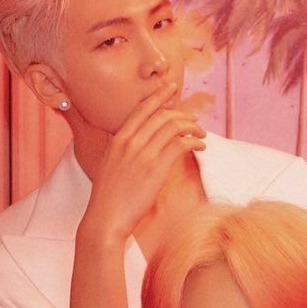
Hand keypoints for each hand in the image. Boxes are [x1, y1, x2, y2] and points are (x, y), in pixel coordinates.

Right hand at [76, 83, 204, 248]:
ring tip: (201, 135)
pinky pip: (181, 145)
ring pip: (174, 127)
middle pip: (162, 115)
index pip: (141, 110)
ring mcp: (143, 154)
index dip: (158, 96)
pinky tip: (200, 148)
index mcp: (118, 140)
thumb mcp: (110, 166)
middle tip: (195, 119)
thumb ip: (124, 152)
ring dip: (192, 128)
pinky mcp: (156, 168)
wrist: (105, 218)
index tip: (170, 88)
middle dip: (183, 114)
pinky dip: (194, 143)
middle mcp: (130, 142)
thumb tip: (140, 147)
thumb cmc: (108, 199)